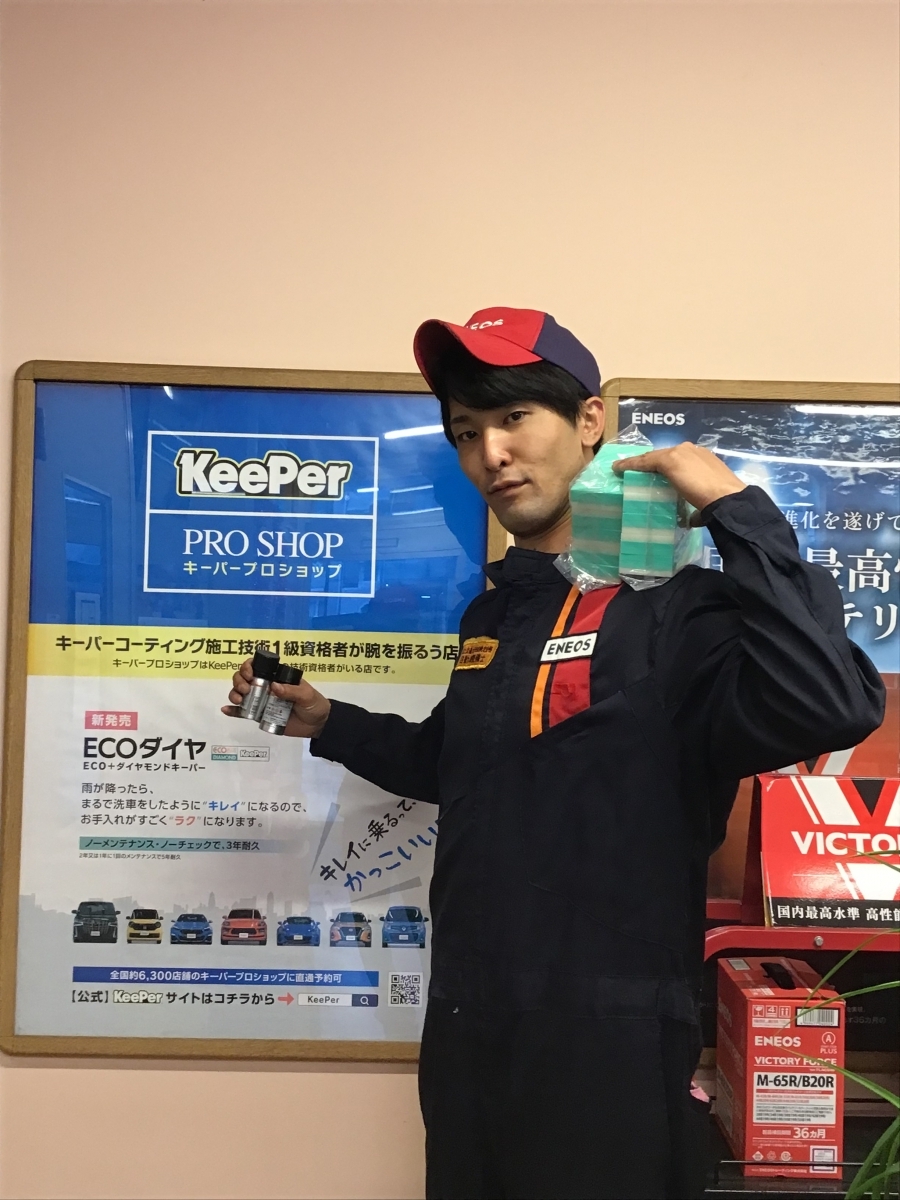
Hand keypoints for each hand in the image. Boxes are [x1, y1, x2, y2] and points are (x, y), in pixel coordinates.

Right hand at [222, 658, 331, 738]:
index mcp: (276, 676)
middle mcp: (265, 686)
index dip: (248, 666)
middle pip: (243, 678)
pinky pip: (242, 712)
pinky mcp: (259, 715)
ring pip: (240, 693)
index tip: (250, 673)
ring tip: (239, 699)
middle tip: (246, 689)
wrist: (317, 725)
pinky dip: (232, 711)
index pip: (257, 666)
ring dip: (234, 693)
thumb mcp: (306, 694)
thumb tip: (274, 687)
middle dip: (239, 680)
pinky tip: (226, 710)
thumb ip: (292, 691)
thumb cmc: (314, 704)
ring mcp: (261, 701)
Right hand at [612, 442, 745, 515]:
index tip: (616, 468)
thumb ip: (652, 461)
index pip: (654, 455)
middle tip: (635, 476)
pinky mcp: (711, 493)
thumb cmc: (697, 482)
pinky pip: (691, 492)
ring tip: (655, 490)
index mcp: (686, 450)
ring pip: (680, 476)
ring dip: (667, 480)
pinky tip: (680, 507)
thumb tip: (640, 464)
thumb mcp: (671, 463)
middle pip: (667, 462)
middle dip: (651, 467)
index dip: (633, 462)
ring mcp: (706, 475)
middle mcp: (697, 458)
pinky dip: (681, 495)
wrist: (727, 501)